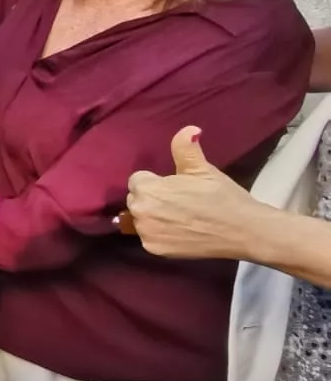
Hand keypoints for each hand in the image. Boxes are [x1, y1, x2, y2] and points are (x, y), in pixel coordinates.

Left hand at [123, 127, 260, 259]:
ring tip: (181, 215)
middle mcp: (141, 212)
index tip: (175, 186)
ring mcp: (147, 234)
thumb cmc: (222, 196)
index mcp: (148, 189)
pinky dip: (160, 234)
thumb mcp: (202, 169)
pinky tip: (180, 230)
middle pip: (136, 199)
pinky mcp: (155, 250)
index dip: (157, 181)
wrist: (243, 231)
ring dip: (154, 216)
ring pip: (141, 219)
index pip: (138, 180)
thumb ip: (185, 147)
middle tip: (180, 201)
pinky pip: (149, 237)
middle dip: (152, 197)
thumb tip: (188, 130)